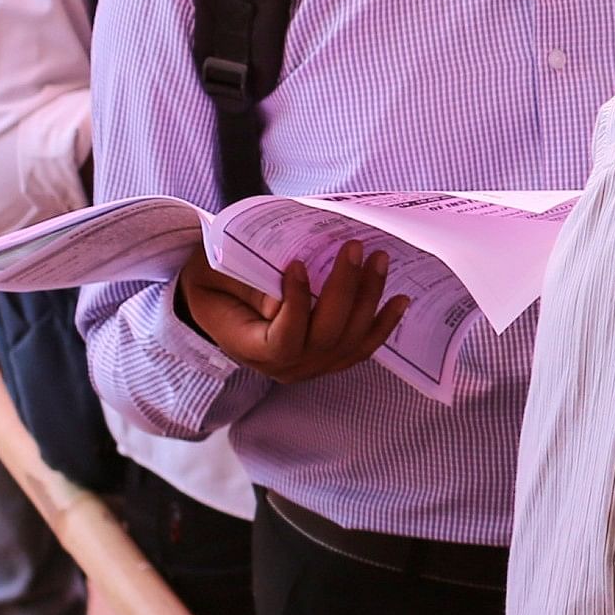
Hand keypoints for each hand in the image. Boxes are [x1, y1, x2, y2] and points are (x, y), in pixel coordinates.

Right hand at [177, 239, 407, 384]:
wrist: (217, 300)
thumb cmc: (214, 282)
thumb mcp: (214, 276)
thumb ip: (246, 283)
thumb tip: (294, 286)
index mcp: (252, 349)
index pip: (283, 339)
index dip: (295, 305)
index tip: (296, 264)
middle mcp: (286, 366)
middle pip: (327, 334)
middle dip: (345, 289)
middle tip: (354, 248)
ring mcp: (313, 366)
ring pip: (350, 338)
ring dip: (369, 297)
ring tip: (379, 260)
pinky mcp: (332, 358)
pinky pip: (363, 346)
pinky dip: (384, 324)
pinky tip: (400, 299)